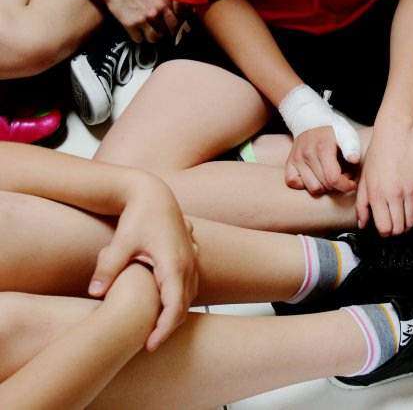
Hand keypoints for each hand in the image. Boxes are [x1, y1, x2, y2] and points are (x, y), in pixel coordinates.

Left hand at [88, 174, 198, 350]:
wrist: (153, 192)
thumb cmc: (139, 214)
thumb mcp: (120, 241)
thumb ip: (108, 267)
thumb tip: (94, 292)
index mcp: (174, 263)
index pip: (175, 306)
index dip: (164, 329)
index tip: (150, 345)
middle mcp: (189, 264)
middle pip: (184, 306)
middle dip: (168, 326)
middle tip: (148, 343)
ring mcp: (193, 260)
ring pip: (189, 296)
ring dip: (174, 313)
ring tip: (153, 328)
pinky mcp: (191, 257)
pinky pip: (190, 286)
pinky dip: (179, 300)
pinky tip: (163, 305)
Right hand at [97, 0, 178, 43]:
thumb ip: (158, 2)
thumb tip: (164, 12)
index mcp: (160, 4)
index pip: (174, 23)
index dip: (172, 28)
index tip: (170, 30)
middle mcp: (153, 13)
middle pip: (163, 32)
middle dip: (160, 33)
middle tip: (156, 32)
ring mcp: (142, 20)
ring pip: (152, 38)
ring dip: (150, 38)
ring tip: (147, 34)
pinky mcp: (130, 25)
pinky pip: (138, 39)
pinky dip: (137, 37)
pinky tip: (135, 32)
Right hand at [286, 126, 357, 194]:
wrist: (311, 119)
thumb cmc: (333, 129)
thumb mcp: (346, 133)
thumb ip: (351, 146)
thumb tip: (354, 160)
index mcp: (323, 148)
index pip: (333, 178)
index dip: (345, 185)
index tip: (352, 184)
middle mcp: (307, 154)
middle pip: (325, 185)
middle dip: (338, 185)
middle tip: (343, 176)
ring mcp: (297, 159)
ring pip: (311, 188)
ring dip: (323, 187)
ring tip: (329, 177)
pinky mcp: (289, 163)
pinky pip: (292, 183)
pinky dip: (304, 185)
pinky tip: (314, 178)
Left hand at [356, 122, 412, 235]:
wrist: (396, 134)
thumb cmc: (377, 155)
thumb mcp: (364, 180)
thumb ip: (362, 204)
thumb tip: (363, 224)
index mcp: (377, 195)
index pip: (385, 228)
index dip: (384, 232)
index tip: (384, 228)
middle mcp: (394, 195)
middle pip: (399, 228)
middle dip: (395, 230)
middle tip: (393, 224)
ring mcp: (410, 190)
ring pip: (412, 222)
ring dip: (407, 223)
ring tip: (402, 217)